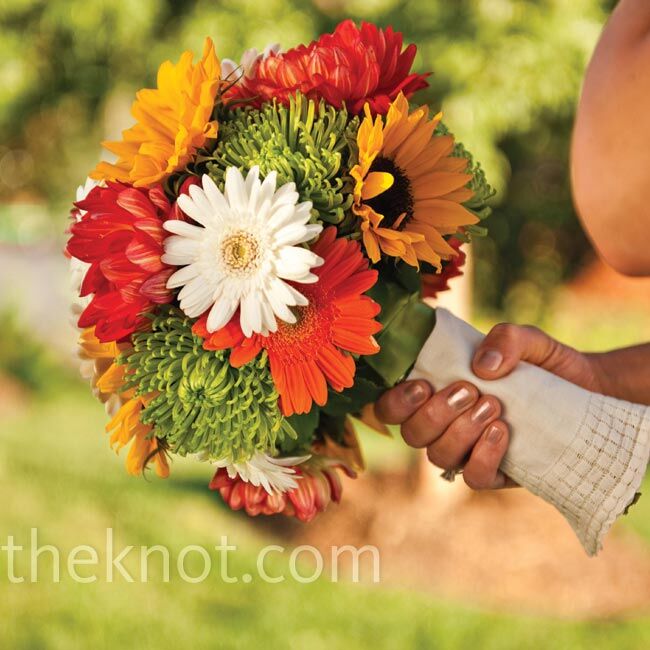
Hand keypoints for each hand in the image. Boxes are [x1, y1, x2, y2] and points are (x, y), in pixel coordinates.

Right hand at [375, 323, 602, 488]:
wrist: (588, 390)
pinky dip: (483, 456)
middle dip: (435, 414)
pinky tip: (502, 432)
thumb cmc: (544, 363)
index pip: (391, 408)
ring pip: (439, 456)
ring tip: (493, 406)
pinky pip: (475, 477)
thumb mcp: (528, 339)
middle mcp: (444, 425)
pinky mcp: (497, 472)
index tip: (423, 385)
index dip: (395, 402)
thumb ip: (505, 338)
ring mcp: (468, 451)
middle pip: (412, 434)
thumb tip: (483, 366)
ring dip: (460, 432)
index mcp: (435, 392)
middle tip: (468, 390)